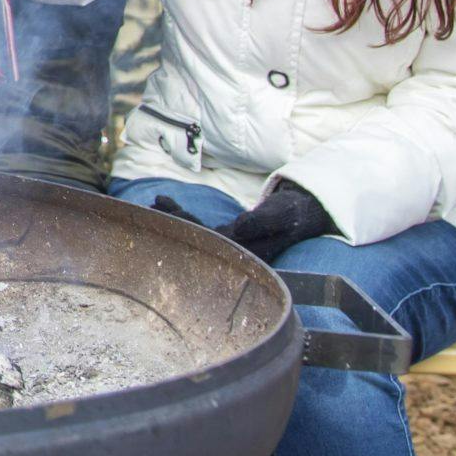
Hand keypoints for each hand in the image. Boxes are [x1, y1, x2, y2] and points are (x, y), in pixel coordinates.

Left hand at [150, 180, 337, 264]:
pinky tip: (166, 202)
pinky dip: (182, 215)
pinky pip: (200, 227)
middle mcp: (234, 253)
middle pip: (196, 239)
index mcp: (246, 252)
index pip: (208, 241)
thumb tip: (240, 226)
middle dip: (172, 223)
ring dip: (173, 219)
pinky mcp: (228, 237)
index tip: (165, 210)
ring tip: (153, 203)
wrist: (305, 213)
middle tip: (150, 206)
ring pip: (195, 234)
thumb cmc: (294, 213)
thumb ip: (264, 221)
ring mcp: (230, 246)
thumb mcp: (283, 213)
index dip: (185, 227)